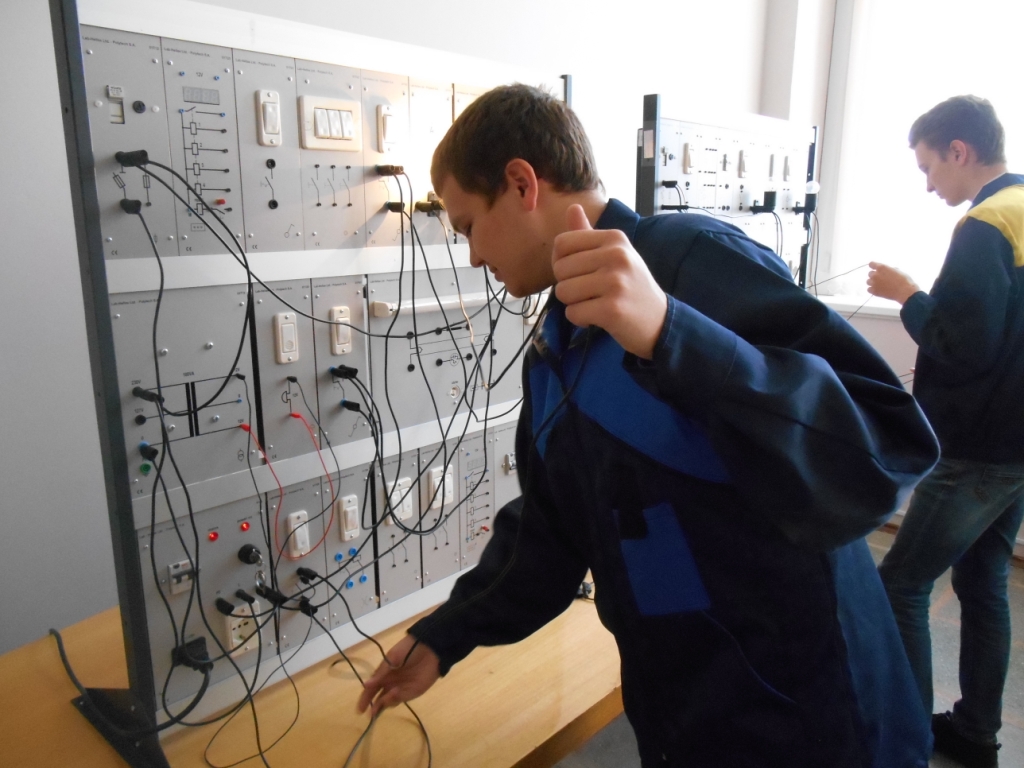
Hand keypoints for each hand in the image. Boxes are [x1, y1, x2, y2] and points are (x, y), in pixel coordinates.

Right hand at [356, 634, 440, 717]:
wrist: (430, 649)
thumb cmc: (409, 650)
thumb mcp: (392, 658)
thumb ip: (380, 673)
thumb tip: (365, 685)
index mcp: (383, 673)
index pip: (371, 689)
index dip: (365, 698)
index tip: (359, 709)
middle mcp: (390, 683)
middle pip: (379, 698)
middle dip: (374, 707)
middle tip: (370, 715)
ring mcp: (401, 689)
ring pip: (389, 701)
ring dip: (384, 703)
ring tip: (384, 699)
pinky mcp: (412, 692)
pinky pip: (400, 699)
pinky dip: (395, 699)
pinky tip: (394, 693)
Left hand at [552, 205, 667, 359]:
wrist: (659, 320)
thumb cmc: (630, 285)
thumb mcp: (615, 254)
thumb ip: (588, 234)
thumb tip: (571, 206)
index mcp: (614, 238)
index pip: (562, 243)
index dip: (561, 262)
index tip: (579, 273)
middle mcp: (617, 255)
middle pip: (560, 269)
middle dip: (568, 285)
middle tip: (592, 292)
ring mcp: (616, 282)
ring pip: (563, 292)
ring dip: (574, 304)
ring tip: (596, 303)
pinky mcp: (612, 309)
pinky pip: (573, 313)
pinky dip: (580, 320)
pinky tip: (598, 317)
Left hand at [866, 262, 919, 304]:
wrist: (904, 292)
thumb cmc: (904, 280)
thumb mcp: (896, 270)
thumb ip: (888, 269)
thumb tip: (886, 271)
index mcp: (881, 267)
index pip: (871, 264)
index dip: (873, 266)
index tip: (876, 269)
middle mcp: (875, 274)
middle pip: (870, 273)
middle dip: (875, 275)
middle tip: (881, 279)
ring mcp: (874, 283)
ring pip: (868, 281)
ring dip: (872, 282)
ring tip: (880, 285)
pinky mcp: (874, 291)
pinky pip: (868, 289)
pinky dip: (872, 289)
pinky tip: (878, 290)